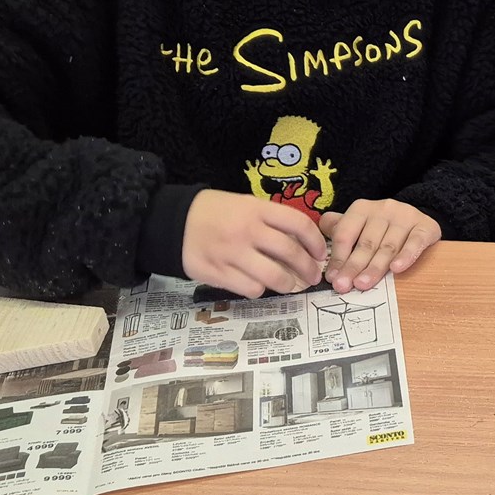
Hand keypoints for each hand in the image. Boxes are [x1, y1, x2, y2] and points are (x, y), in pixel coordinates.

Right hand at [182, 190, 327, 296]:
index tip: (321, 253)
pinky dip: (260, 289)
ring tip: (292, 286)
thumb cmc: (216, 213)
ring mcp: (231, 253)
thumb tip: (304, 245)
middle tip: (312, 277)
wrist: (174, 221)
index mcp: (256, 209)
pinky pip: (251, 288)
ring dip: (289, 284)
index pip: (298, 224)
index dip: (316, 241)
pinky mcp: (217, 273)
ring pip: (274, 276)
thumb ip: (272, 221)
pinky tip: (259, 284)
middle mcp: (246, 230)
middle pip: (290, 253)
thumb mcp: (245, 205)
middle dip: (308, 269)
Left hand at [320, 198, 440, 290]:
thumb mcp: (359, 226)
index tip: (332, 278)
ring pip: (388, 246)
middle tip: (344, 286)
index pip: (346, 234)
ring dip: (375, 267)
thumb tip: (317, 241)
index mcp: (362, 209)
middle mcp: (384, 209)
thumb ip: (339, 231)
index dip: (337, 257)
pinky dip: (407, 255)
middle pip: (366, 242)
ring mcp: (406, 216)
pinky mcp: (426, 226)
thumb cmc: (382, 228)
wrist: (419, 219)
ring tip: (364, 284)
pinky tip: (397, 269)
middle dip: (354, 266)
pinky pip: (416, 242)